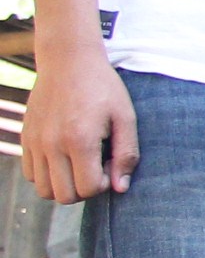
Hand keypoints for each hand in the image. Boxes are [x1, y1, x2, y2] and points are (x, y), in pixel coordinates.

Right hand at [21, 40, 134, 202]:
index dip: (103, 184)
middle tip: (95, 167)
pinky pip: (30, 175)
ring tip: (79, 165)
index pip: (88, 189)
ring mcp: (34, 142)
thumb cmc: (103, 88)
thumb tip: (120, 188)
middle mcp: (52, 144)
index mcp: (79, 139)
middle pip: (64, 196)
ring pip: (44, 190)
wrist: (68, 61)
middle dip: (84, 189)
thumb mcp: (125, 117)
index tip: (109, 163)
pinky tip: (63, 159)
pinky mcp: (25, 138)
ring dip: (64, 186)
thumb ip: (126, 154)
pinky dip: (47, 175)